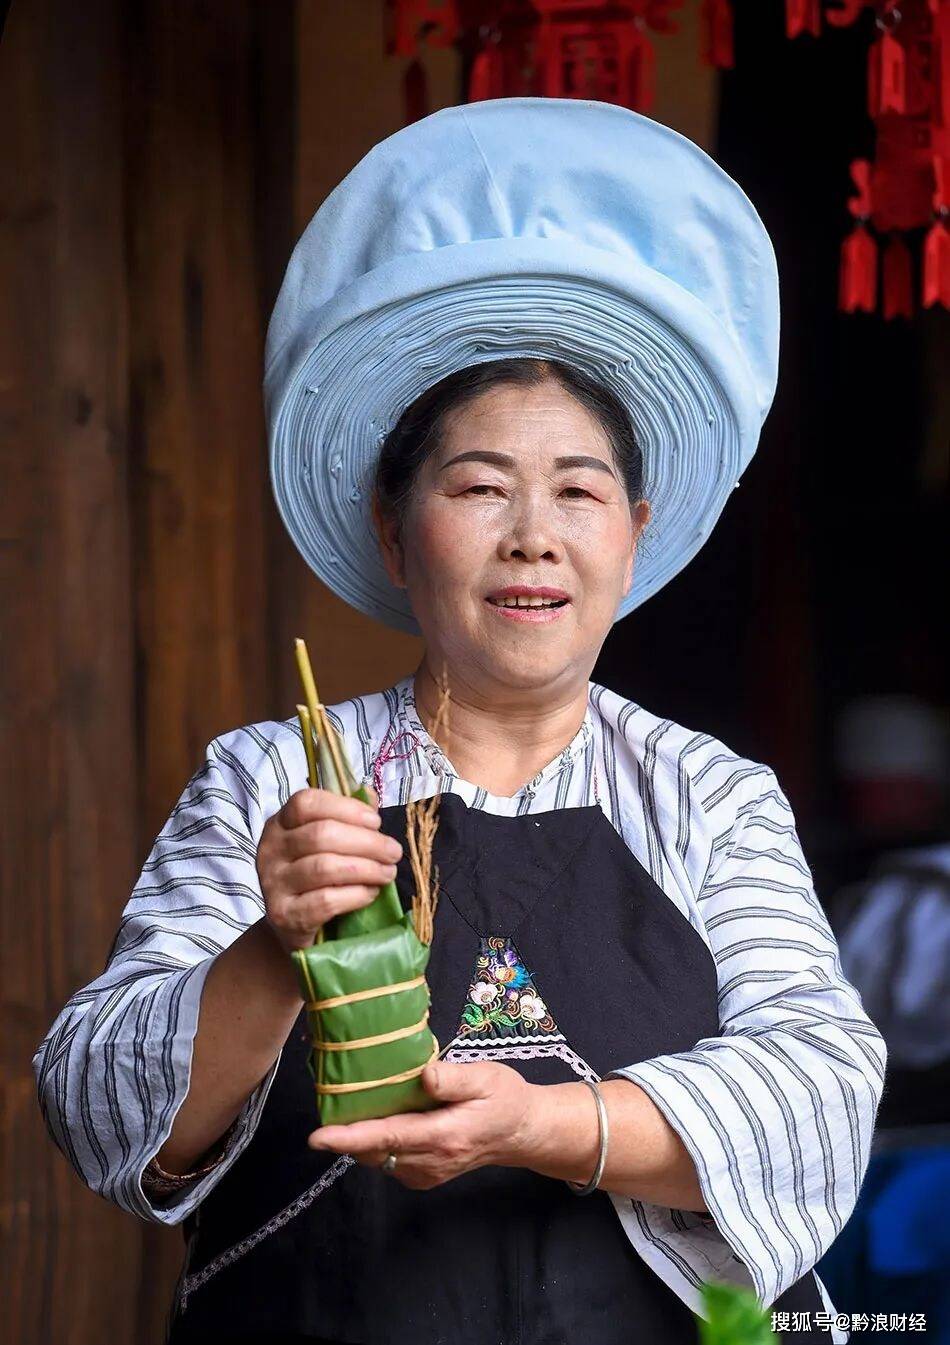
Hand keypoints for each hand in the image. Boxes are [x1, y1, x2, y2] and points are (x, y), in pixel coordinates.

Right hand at [256, 784, 403, 953]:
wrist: (293, 925)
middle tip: (394, 852)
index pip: (306, 803)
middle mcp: (271, 849)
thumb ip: (348, 816)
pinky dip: (356, 895)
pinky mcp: (283, 915)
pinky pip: (325, 900)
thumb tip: (371, 796)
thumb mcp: (329, 843)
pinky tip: (370, 893)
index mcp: (281, 823)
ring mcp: (273, 883)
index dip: (346, 808)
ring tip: (388, 873)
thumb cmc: (317, 877)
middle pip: (321, 835)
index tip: (376, 822)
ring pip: (325, 868)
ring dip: (366, 869)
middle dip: (367, 842)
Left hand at [307, 1061, 538, 1189]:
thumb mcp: (487, 1078)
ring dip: (360, 1135)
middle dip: (346, 1131)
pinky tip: (382, 1116)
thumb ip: (454, 1078)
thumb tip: (423, 1075)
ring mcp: (425, 1174)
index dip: (349, 1137)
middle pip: (374, 1150)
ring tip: (356, 1101)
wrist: (520, 1133)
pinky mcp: (422, 1176)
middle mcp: (430, 1162)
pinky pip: (387, 1160)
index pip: (388, 1137)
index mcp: (444, 1136)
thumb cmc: (504, 1098)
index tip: (317, 1137)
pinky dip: (376, 1141)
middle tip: (333, 1097)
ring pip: (377, 1157)